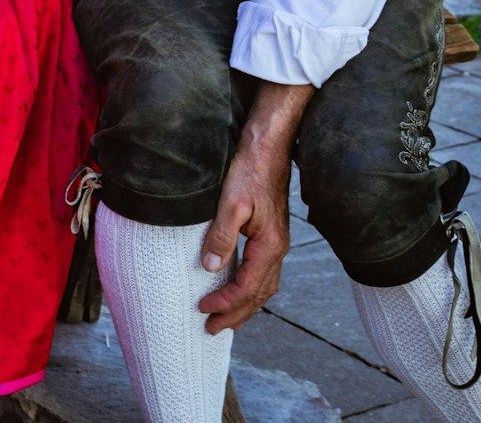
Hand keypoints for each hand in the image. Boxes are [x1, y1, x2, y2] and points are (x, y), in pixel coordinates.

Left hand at [197, 133, 294, 332]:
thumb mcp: (231, 203)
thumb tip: (210, 267)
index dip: (225, 303)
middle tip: (211, 329)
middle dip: (236, 315)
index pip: (247, 288)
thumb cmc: (249, 172)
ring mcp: (277, 244)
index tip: (203, 310)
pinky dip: (251, 290)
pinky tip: (238, 289)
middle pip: (259, 296)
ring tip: (225, 318)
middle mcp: (278, 250)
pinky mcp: (272, 236)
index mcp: (269, 246)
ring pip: (265, 287)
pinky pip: (264, 274)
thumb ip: (222, 236)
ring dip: (245, 306)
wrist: (268, 150)